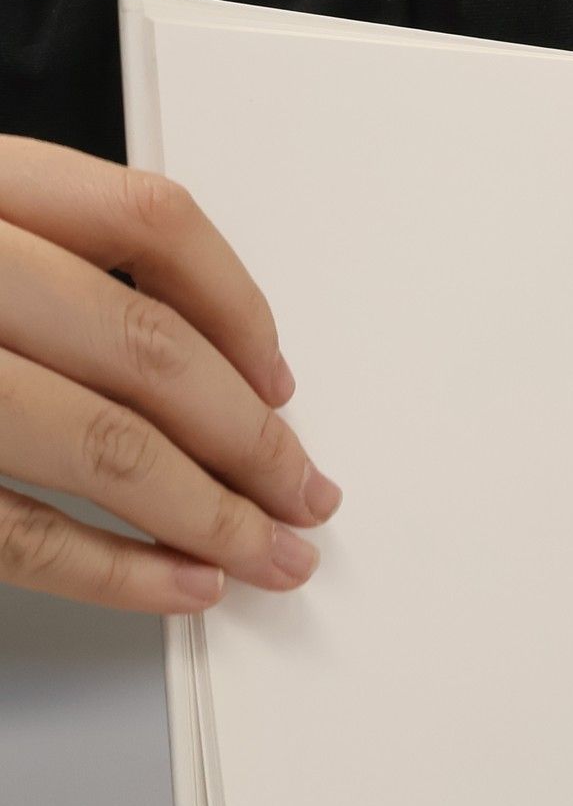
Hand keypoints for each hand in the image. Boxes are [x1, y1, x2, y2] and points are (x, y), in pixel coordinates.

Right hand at [0, 136, 339, 612]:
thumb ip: (65, 271)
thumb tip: (227, 374)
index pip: (147, 220)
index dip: (236, 306)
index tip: (284, 383)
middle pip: (146, 348)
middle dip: (252, 439)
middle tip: (311, 496)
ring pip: (105, 445)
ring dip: (213, 517)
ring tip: (274, 558)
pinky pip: (24, 533)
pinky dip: (119, 572)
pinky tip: (186, 585)